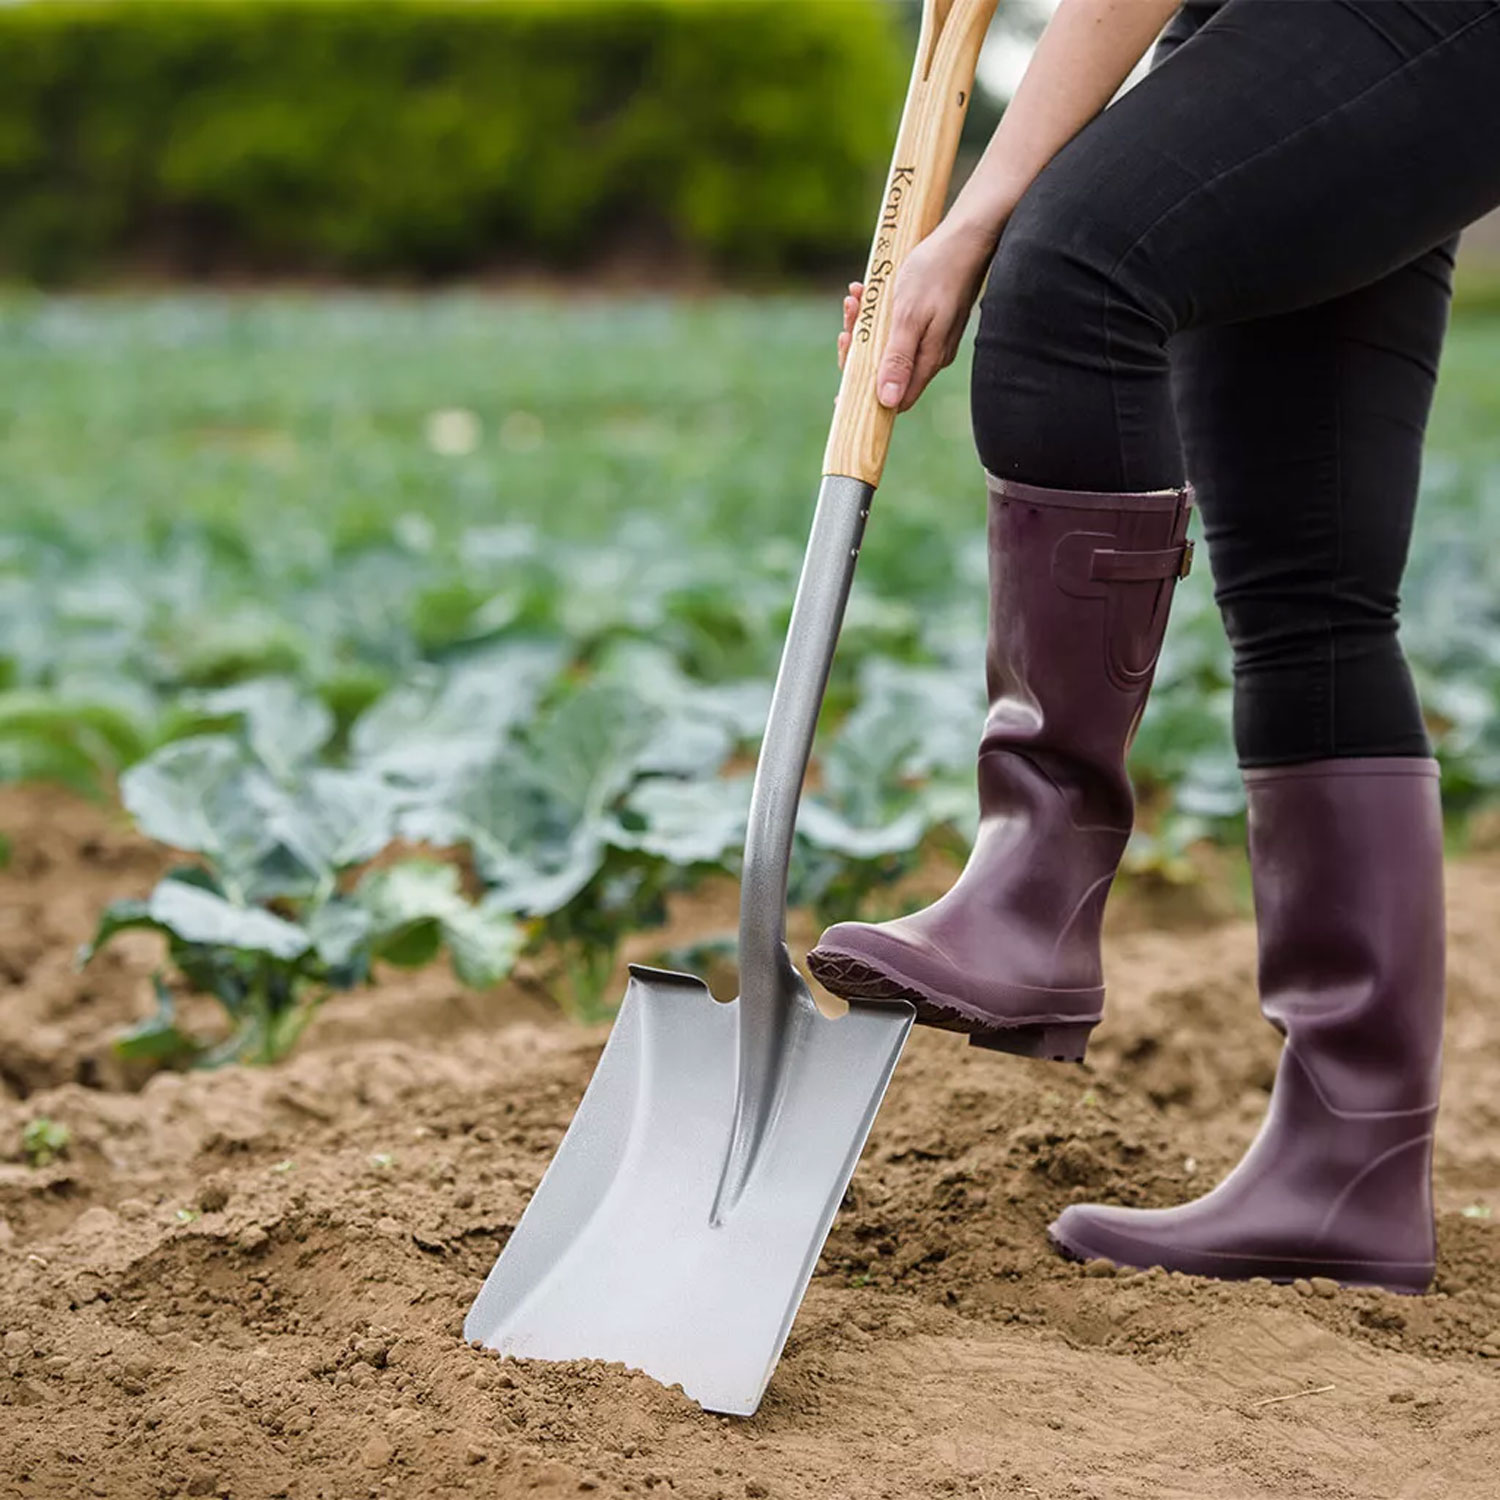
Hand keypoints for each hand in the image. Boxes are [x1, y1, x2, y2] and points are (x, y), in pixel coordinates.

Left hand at [836, 218, 996, 412]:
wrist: (964, 236)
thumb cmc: (936, 272)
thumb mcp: (909, 317)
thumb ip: (898, 359)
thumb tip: (889, 402)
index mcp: (928, 360)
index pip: (895, 398)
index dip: (866, 396)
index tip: (840, 390)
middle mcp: (931, 355)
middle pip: (887, 372)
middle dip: (860, 353)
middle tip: (847, 329)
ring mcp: (931, 337)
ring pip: (887, 346)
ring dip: (865, 326)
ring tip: (855, 299)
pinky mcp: (929, 319)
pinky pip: (895, 326)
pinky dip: (877, 313)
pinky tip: (866, 291)